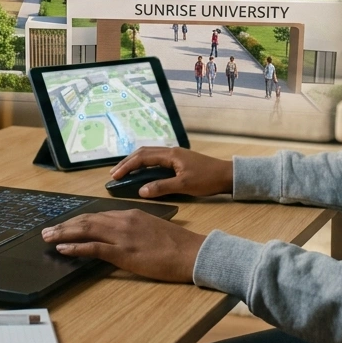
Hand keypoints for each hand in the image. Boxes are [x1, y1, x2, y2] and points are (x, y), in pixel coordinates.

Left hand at [41, 210, 205, 282]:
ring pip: (85, 230)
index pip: (97, 216)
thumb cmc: (177, 244)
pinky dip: (75, 247)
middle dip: (64, 225)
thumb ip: (134, 229)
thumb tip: (119, 237)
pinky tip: (63, 248)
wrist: (191, 252)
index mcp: (130, 214)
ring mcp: (122, 236)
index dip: (78, 221)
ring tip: (48, 237)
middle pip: (86, 220)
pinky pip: (93, 248)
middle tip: (47, 230)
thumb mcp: (153, 229)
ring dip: (63, 233)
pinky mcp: (123, 252)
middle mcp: (123, 221)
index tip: (65, 225)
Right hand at [109, 146, 232, 197]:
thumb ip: (162, 187)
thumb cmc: (207, 179)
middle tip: (114, 174)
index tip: (115, 176)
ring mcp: (175, 155)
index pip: (143, 157)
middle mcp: (171, 152)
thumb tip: (141, 191)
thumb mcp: (184, 185)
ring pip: (149, 155)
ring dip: (135, 163)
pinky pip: (156, 160)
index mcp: (170, 155)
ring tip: (124, 173)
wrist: (227, 175)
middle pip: (143, 153)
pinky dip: (145, 165)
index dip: (127, 166)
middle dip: (127, 162)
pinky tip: (142, 173)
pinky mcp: (179, 161)